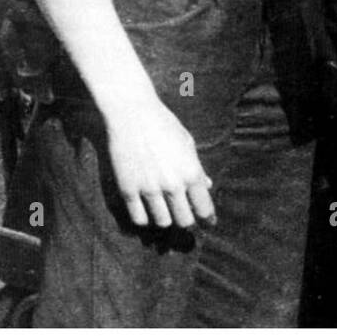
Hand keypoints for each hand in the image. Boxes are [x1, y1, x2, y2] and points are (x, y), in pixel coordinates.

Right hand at [104, 97, 215, 229]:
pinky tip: (146, 209)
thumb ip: (197, 168)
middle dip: (187, 220)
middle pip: (184, 221)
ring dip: (165, 218)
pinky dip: (145, 218)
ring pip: (162, 222)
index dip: (208, 218)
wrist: (131, 112)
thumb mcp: (186, 143)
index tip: (208, 222)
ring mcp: (149, 188)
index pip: (204, 208)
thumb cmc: (163, 124)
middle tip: (184, 214)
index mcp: (191, 171)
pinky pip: (139, 219)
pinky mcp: (128, 190)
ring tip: (165, 210)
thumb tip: (207, 186)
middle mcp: (172, 184)